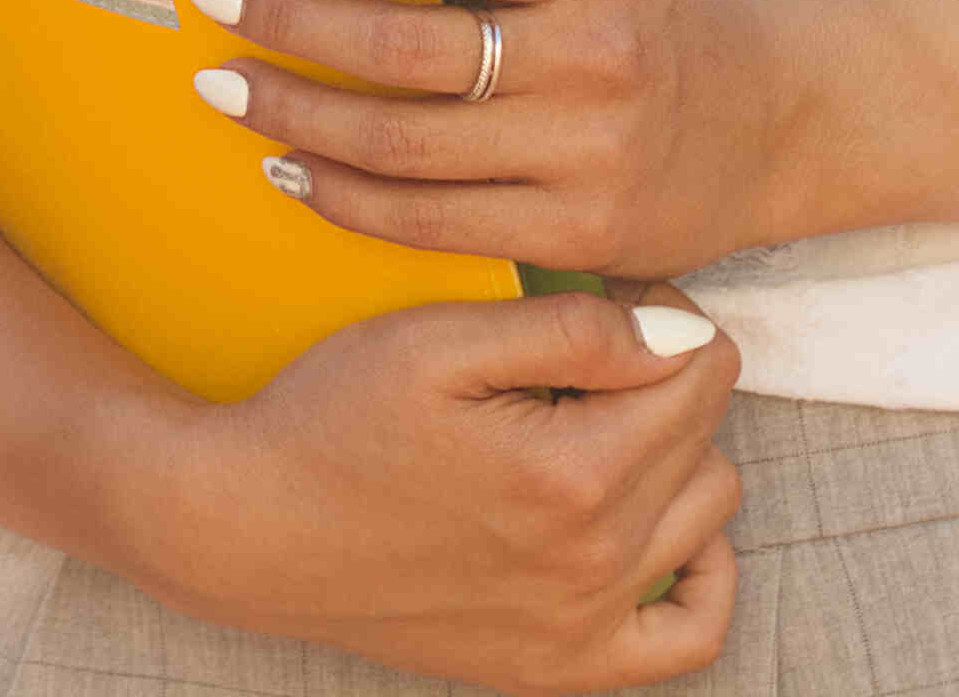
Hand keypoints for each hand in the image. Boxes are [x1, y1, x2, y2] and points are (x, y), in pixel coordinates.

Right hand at [126, 282, 743, 692]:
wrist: (250, 529)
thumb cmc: (331, 419)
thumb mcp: (436, 340)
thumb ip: (573, 331)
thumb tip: (683, 332)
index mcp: (570, 474)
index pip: (698, 371)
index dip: (666, 312)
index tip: (615, 298)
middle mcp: (592, 564)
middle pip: (704, 437)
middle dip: (666, 376)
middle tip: (593, 352)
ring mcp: (581, 627)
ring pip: (708, 514)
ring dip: (678, 457)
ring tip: (602, 423)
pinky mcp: (560, 668)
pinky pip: (690, 637)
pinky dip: (701, 577)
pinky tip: (660, 528)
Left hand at [193, 0, 796, 279]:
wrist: (776, 118)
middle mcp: (592, 58)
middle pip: (405, 53)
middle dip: (289, 24)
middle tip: (209, 0)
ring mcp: (587, 157)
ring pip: (406, 149)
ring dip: (295, 118)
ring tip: (224, 89)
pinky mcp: (581, 236)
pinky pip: (435, 227)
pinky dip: (347, 199)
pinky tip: (291, 167)